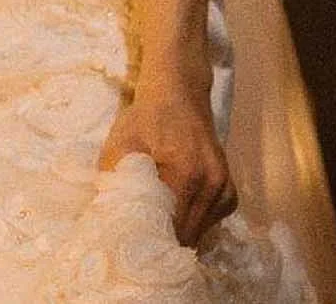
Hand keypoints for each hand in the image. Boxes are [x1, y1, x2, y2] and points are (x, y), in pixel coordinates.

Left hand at [99, 72, 235, 249]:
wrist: (179, 91)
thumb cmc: (147, 115)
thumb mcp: (122, 141)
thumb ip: (116, 180)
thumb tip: (106, 218)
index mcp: (187, 173)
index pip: (170, 229)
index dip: (150, 240)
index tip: (132, 243)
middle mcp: (213, 185)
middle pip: (186, 236)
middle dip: (163, 241)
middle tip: (140, 238)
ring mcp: (224, 190)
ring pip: (199, 233)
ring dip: (177, 233)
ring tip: (155, 222)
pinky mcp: (229, 193)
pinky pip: (209, 222)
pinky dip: (191, 222)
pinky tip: (175, 208)